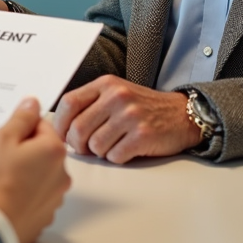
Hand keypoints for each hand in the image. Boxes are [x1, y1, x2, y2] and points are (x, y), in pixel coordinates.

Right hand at [0, 97, 70, 242]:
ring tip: (3, 180)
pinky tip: (8, 196)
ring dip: (26, 173)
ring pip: (41, 174)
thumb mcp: (3, 138)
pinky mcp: (46, 214)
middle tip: (2, 159)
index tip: (7, 139)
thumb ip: (21, 118)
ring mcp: (55, 196)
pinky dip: (25, 194)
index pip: (42, 125)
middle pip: (43, 150)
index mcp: (53, 150)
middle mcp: (61, 173)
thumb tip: (33, 103)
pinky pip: (37, 195)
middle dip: (24, 151)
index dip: (21, 129)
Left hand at [52, 76, 202, 163]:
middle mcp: (117, 96)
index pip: (69, 103)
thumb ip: (90, 104)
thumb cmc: (143, 108)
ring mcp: (131, 115)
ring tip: (112, 145)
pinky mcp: (143, 135)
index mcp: (106, 84)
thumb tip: (61, 128)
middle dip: (78, 145)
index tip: (63, 136)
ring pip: (95, 146)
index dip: (60, 124)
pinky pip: (114, 156)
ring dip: (99, 153)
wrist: (182, 114)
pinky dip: (117, 158)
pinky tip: (126, 149)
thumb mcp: (116, 94)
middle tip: (87, 148)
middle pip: (78, 129)